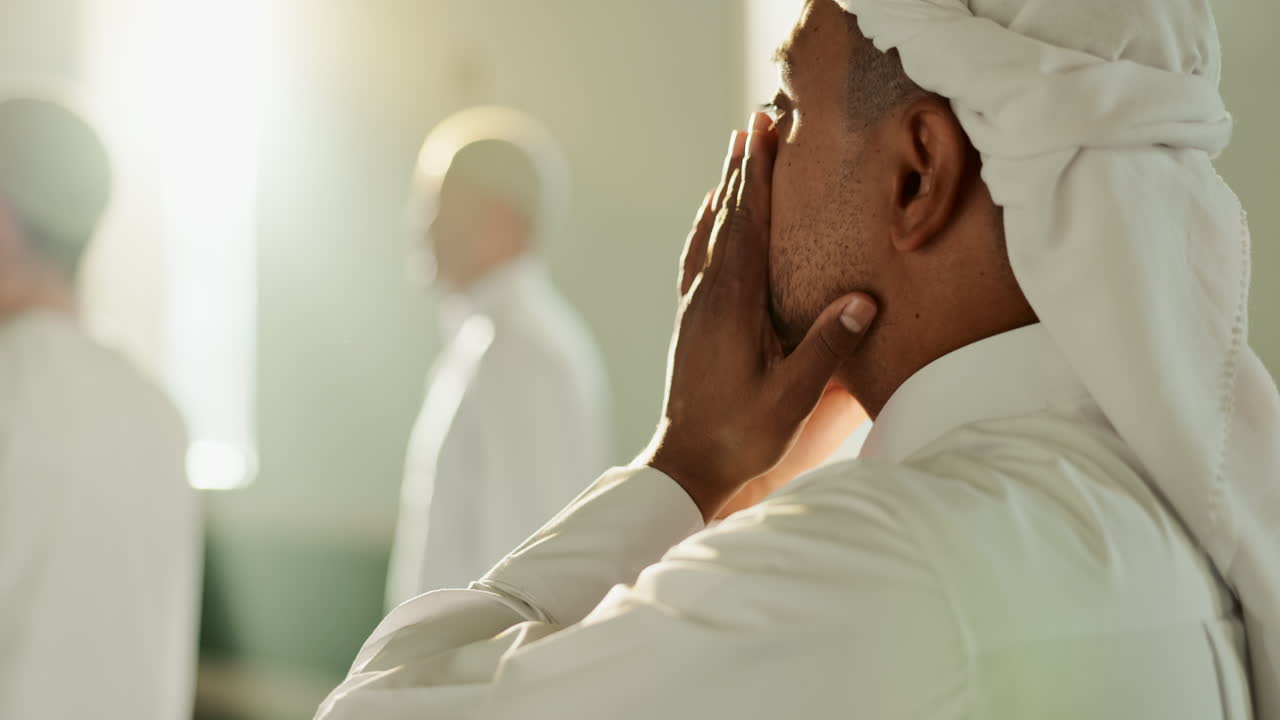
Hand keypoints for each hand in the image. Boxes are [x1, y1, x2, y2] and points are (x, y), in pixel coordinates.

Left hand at [641, 113, 877, 521]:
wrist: (685, 463)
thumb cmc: (739, 434)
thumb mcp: (790, 398)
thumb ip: (825, 348)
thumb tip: (863, 300)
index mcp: (731, 306)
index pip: (747, 225)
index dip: (758, 176)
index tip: (765, 131)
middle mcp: (707, 296)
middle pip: (726, 216)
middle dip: (743, 167)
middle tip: (755, 121)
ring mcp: (695, 306)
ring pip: (709, 232)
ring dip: (724, 189)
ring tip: (735, 151)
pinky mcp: (691, 320)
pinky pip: (698, 256)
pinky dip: (708, 224)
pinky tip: (712, 217)